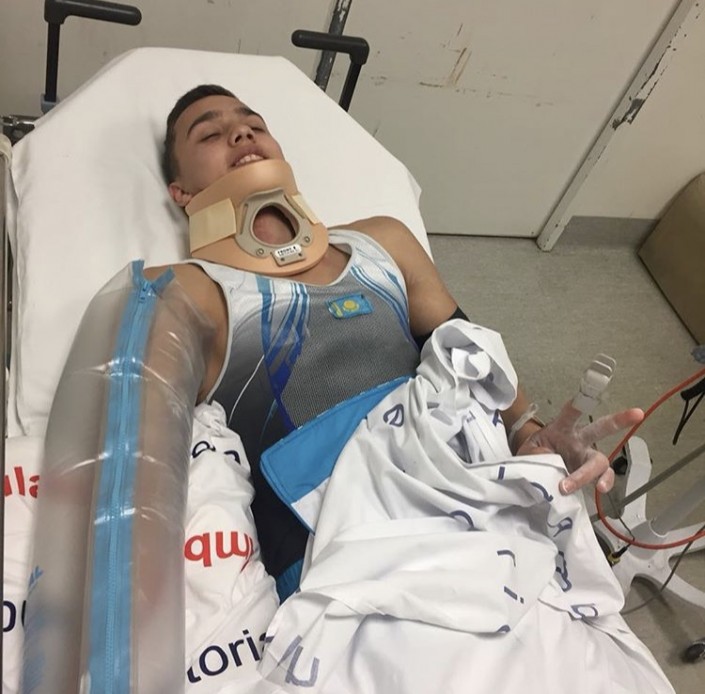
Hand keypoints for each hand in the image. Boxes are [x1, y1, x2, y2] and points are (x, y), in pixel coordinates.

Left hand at [516, 401, 643, 494]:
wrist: (535, 470)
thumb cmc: (534, 453)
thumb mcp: (527, 450)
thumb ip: (536, 453)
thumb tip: (547, 461)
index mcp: (562, 427)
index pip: (571, 412)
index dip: (579, 404)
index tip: (588, 394)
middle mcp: (578, 440)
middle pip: (600, 428)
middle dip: (619, 420)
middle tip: (638, 413)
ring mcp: (585, 457)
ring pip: (600, 460)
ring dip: (596, 472)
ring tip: (596, 485)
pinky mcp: (589, 473)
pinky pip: (602, 477)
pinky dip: (603, 483)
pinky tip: (600, 489)